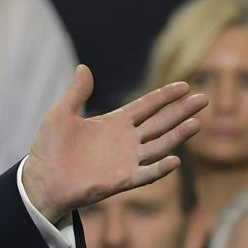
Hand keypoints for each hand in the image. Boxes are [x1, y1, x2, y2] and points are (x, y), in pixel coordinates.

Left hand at [21, 65, 206, 222]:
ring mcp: (126, 161)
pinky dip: (160, 168)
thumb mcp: (61, 115)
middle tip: (204, 99)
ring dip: (177, 136)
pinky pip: (145, 174)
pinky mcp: (122, 180)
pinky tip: (174, 159)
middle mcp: (126, 141)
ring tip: (196, 122)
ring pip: (159, 146)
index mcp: (114, 123)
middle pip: (160, 123)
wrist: (42, 179)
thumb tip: (84, 67)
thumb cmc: (50, 148)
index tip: (185, 85)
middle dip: (181, 111)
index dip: (164, 96)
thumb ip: (75, 93)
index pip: (146, 106)